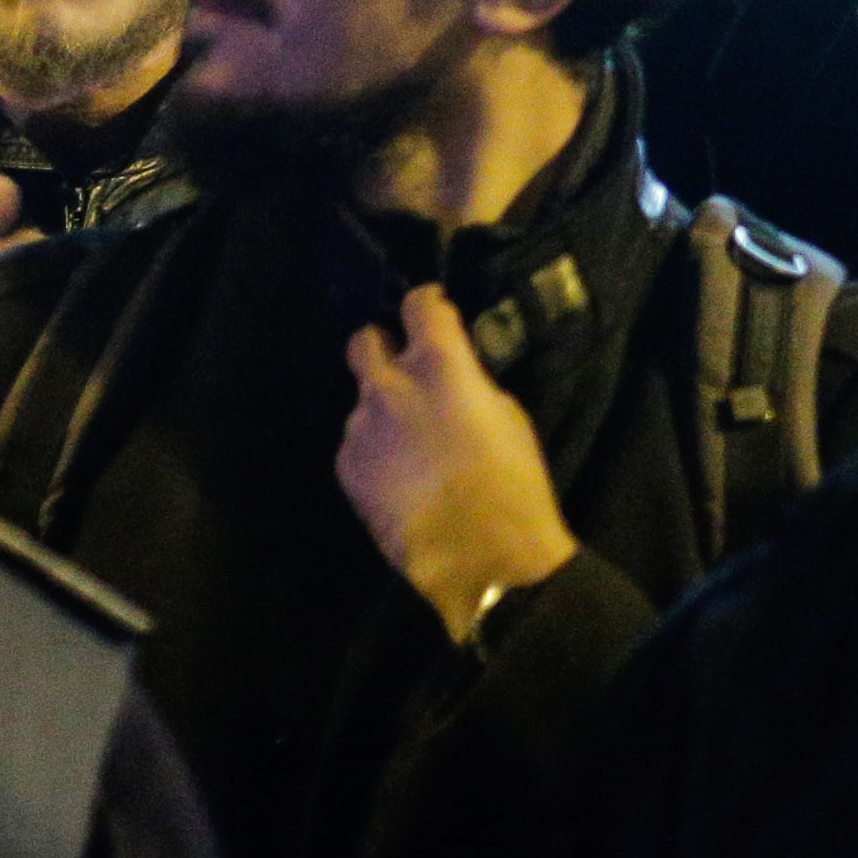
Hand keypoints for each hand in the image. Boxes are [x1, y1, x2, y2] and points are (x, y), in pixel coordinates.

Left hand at [338, 287, 579, 633]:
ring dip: (383, 412)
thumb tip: (449, 376)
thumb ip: (467, 382)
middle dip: (381, 347)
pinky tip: (400, 478)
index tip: (434, 313)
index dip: (426, 304)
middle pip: (363, 342)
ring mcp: (361, 428)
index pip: (418, 304)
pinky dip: (374, 450)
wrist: (478, 553)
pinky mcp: (347, 468)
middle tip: (404, 369)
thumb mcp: (504, 413)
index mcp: (439, 365)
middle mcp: (390, 386)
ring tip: (411, 447)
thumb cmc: (511, 481)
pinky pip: (357, 444)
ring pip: (362, 401)